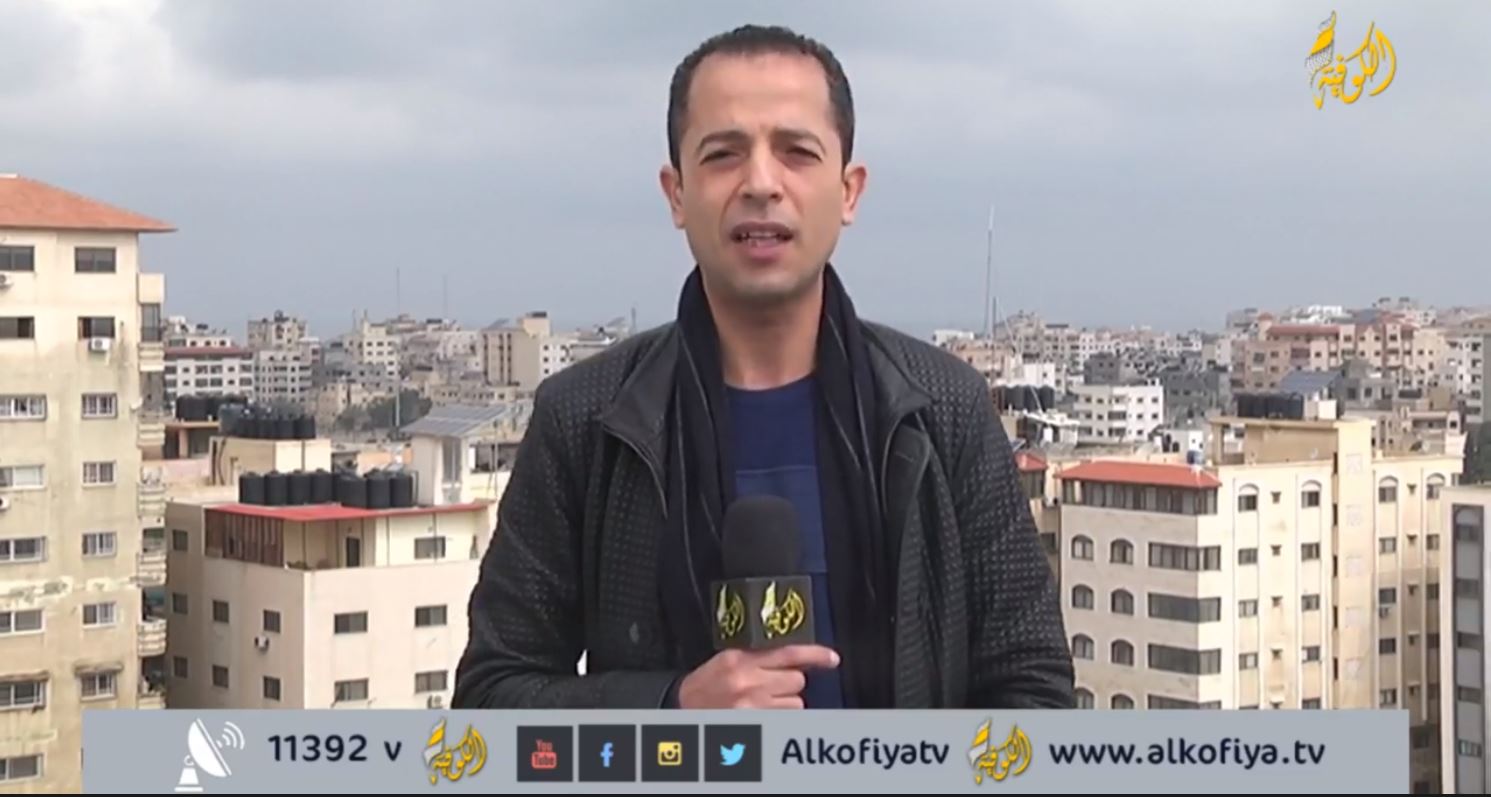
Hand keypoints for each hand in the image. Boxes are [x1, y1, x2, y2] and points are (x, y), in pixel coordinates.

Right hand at [676, 645, 839, 708]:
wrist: (679, 711)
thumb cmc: (704, 687)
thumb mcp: (727, 662)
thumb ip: (758, 658)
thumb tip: (795, 660)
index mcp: (740, 659)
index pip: (788, 653)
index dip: (815, 655)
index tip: (832, 659)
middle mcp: (748, 680)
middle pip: (797, 679)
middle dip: (789, 684)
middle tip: (769, 688)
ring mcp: (752, 705)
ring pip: (796, 703)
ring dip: (785, 704)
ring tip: (761, 705)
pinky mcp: (755, 725)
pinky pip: (787, 720)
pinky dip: (780, 719)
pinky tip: (762, 716)